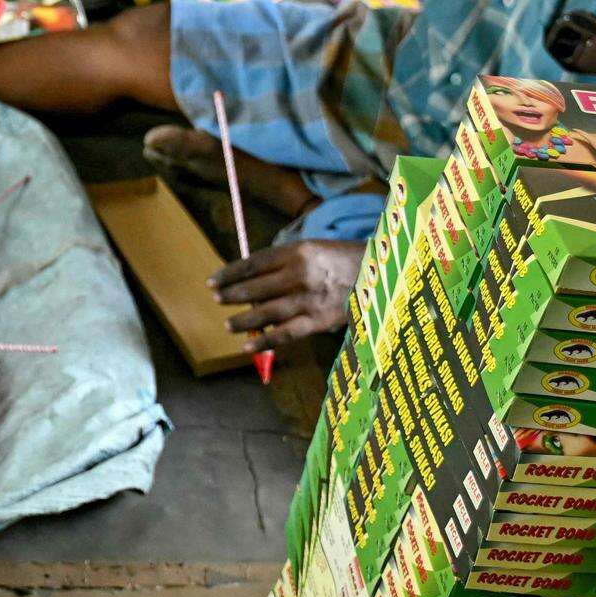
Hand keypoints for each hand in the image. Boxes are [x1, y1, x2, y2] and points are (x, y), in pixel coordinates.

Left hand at [212, 238, 366, 352]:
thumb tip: (251, 282)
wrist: (382, 274)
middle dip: (232, 295)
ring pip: (266, 312)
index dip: (230, 274)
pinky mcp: (320, 320)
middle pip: (255, 287)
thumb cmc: (342, 260)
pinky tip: (249, 346)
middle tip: (216, 299)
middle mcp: (301, 274)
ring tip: (227, 324)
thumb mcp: (313, 250)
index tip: (213, 281)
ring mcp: (310, 299)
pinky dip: (266, 341)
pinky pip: (286, 334)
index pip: (253, 264)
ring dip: (243, 320)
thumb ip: (284, 263)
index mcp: (297, 251)